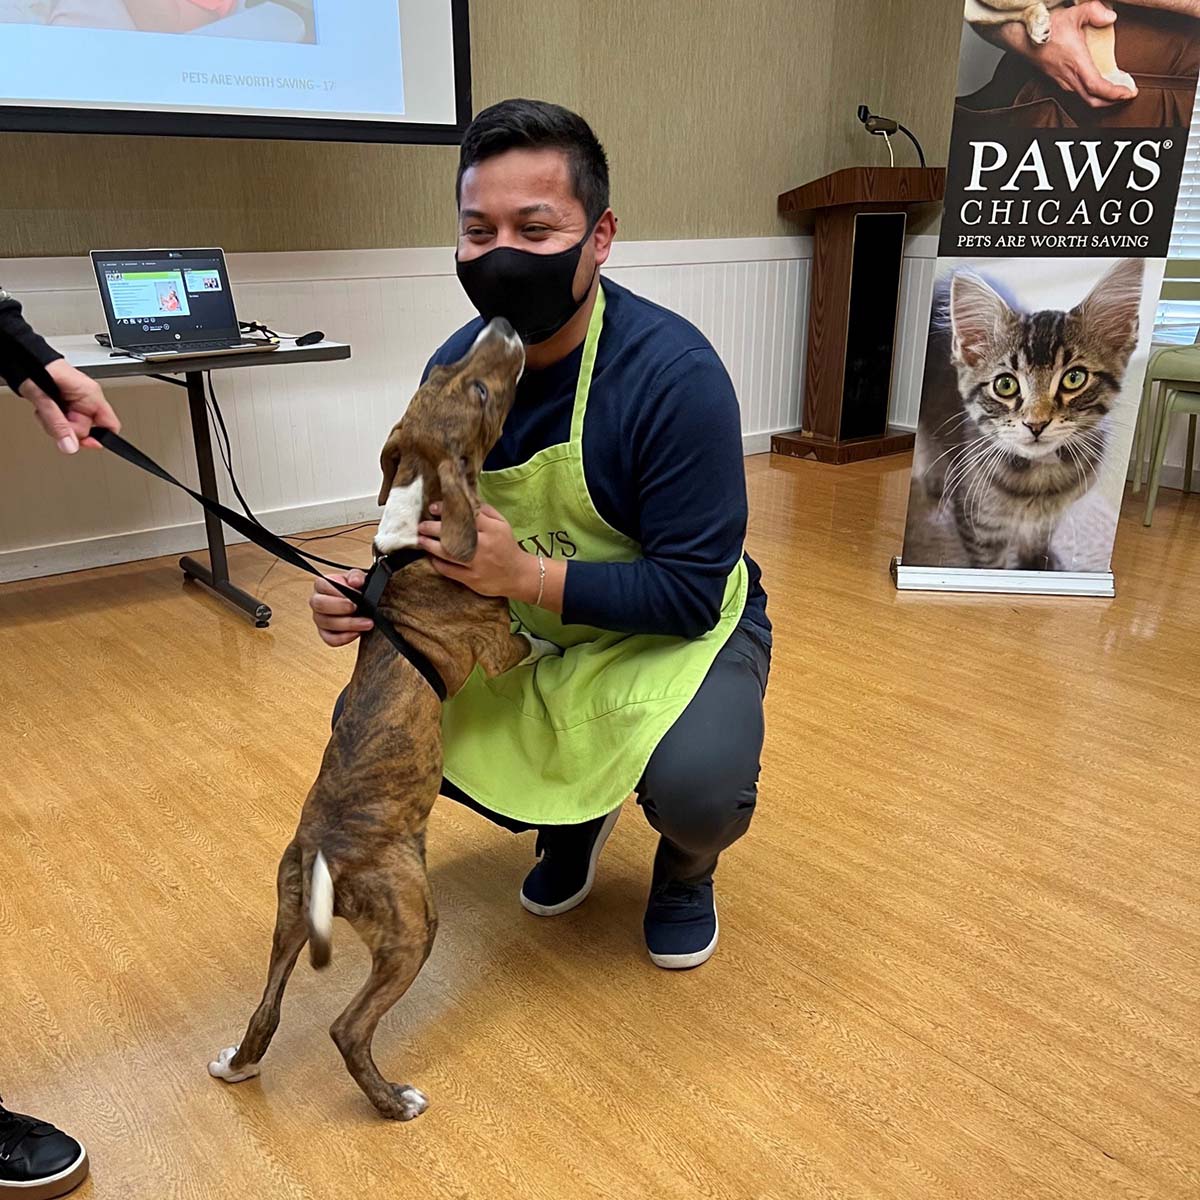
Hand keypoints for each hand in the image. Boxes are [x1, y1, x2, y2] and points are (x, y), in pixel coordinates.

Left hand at [19, 359, 121, 453]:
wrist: (23, 357)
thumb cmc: (36, 367)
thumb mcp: (45, 400)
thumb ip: (58, 425)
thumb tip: (70, 447)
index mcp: (91, 395)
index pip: (110, 425)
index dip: (99, 438)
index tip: (84, 444)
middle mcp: (87, 399)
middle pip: (86, 430)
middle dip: (67, 429)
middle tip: (53, 419)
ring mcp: (78, 402)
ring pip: (73, 428)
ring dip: (56, 425)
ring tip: (46, 411)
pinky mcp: (68, 403)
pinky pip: (65, 422)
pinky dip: (52, 420)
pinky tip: (45, 410)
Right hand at [310, 569, 373, 647]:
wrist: (363, 604)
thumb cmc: (357, 589)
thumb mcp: (359, 578)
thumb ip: (357, 576)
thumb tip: (355, 581)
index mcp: (322, 585)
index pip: (322, 585)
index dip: (337, 591)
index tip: (353, 595)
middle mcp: (318, 601)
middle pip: (320, 605)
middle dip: (340, 607)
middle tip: (357, 608)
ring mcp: (320, 619)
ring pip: (326, 624)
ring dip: (348, 625)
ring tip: (366, 623)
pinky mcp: (326, 634)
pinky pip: (331, 639)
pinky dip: (344, 638)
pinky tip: (357, 633)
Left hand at [418, 502, 539, 600]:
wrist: (518, 575)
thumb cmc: (507, 547)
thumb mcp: (502, 525)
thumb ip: (485, 511)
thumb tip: (465, 500)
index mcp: (493, 530)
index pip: (466, 516)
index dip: (447, 510)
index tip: (433, 508)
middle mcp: (484, 546)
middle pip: (453, 534)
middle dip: (433, 528)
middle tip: (422, 525)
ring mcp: (477, 564)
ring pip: (448, 553)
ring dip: (431, 545)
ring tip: (421, 539)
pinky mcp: (472, 579)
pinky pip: (450, 570)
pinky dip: (438, 563)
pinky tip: (432, 557)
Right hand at [1001, 2, 1135, 106]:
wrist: (1021, 37)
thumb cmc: (1045, 27)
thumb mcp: (1074, 14)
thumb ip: (1095, 11)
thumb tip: (1111, 17)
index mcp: (1076, 63)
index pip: (1097, 87)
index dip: (1115, 93)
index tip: (1129, 92)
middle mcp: (1068, 77)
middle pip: (1092, 100)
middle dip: (1111, 101)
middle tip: (1127, 95)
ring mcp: (1062, 80)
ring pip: (1084, 98)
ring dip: (1101, 98)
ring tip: (1116, 91)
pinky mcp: (1058, 79)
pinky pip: (1077, 92)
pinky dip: (1091, 93)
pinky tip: (1097, 84)